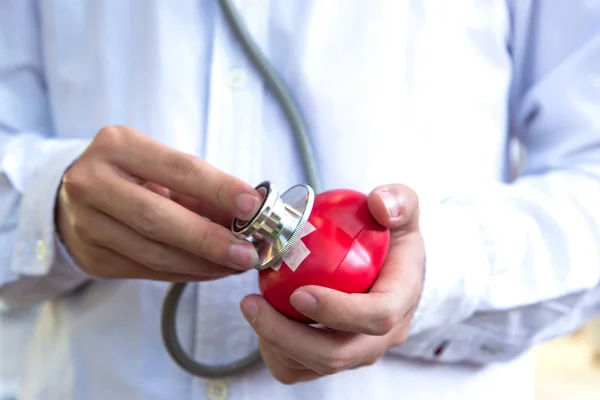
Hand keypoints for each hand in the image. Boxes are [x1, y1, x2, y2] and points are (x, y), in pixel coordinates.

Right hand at [56, 126, 260, 281]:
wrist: (72, 195)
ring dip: (203, 263)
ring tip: (237, 264)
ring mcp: (86, 224)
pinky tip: (212, 270)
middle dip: (210, 240)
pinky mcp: (92, 258)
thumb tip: (252, 211)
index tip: (254, 206)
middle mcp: (92, 183)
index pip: (178, 169)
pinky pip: (148, 271)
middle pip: (159, 218)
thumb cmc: (131, 174)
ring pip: (155, 253)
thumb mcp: (160, 165)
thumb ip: (201, 187)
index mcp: (117, 146)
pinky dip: (187, 273)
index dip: (219, 189)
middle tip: (248, 254)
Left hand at [240, 184, 423, 383]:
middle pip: (336, 354)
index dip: (338, 311)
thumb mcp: (401, 209)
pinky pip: (298, 369)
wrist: (386, 265)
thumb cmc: (389, 236)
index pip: (377, 317)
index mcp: (401, 300)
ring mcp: (356, 351)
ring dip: (274, 341)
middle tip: (252, 303)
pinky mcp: (331, 357)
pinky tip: (261, 316)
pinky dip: (273, 349)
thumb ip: (398, 200)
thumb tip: (379, 204)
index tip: (298, 293)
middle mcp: (381, 337)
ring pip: (312, 366)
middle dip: (288, 336)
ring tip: (251, 306)